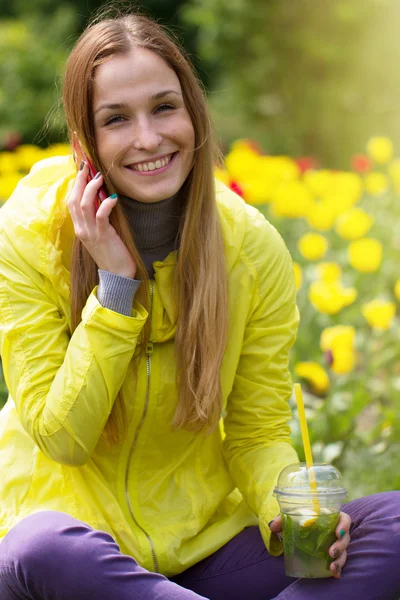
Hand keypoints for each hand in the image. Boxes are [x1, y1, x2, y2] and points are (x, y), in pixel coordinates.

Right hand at [68, 162, 136, 277]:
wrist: (117, 275)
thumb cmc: (113, 253)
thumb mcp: (102, 233)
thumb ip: (99, 217)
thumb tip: (103, 197)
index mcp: (80, 228)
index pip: (71, 202)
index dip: (75, 184)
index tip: (82, 170)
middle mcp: (82, 229)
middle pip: (74, 200)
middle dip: (80, 181)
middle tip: (87, 166)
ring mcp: (90, 233)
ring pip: (84, 205)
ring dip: (91, 188)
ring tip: (99, 177)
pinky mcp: (103, 236)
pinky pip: (101, 216)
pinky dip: (106, 204)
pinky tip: (113, 197)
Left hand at [269, 510, 350, 578]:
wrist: (300, 531)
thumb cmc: (301, 520)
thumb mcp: (292, 518)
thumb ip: (282, 519)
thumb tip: (273, 526)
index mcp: (329, 518)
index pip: (344, 518)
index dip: (344, 525)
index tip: (338, 532)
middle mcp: (336, 531)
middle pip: (345, 537)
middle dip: (340, 546)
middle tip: (331, 552)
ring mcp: (336, 544)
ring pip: (344, 552)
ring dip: (340, 560)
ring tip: (332, 568)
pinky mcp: (333, 555)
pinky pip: (339, 562)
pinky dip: (338, 569)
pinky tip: (335, 575)